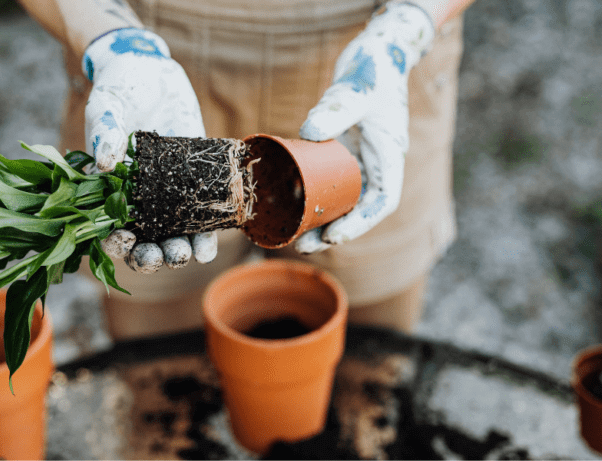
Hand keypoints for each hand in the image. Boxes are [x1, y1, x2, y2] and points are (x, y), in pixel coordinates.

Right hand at [83, 28, 216, 271]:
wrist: (152, 72)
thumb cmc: (119, 90)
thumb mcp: (106, 107)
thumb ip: (104, 132)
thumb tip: (104, 162)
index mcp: (107, 190)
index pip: (107, 228)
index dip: (115, 243)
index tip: (127, 240)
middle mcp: (137, 200)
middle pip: (142, 242)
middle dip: (153, 256)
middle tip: (167, 256)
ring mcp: (167, 195)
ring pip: (171, 237)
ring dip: (180, 252)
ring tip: (190, 254)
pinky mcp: (194, 183)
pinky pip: (199, 217)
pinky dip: (205, 235)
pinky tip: (208, 247)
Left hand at [296, 2, 434, 253]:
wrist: (375, 51)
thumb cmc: (373, 70)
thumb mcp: (355, 89)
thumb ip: (336, 109)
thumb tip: (308, 132)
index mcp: (388, 156)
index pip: (381, 201)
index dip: (359, 224)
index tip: (333, 236)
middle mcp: (376, 163)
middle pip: (358, 208)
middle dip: (333, 230)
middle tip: (302, 244)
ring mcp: (359, 159)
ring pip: (342, 198)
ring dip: (320, 219)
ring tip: (292, 235)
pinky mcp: (342, 151)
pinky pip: (328, 180)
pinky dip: (311, 195)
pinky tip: (288, 204)